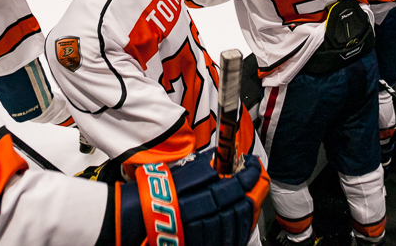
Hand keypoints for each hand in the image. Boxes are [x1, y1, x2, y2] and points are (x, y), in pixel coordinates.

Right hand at [117, 150, 268, 245]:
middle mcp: (208, 213)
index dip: (252, 172)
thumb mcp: (181, 171)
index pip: (239, 182)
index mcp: (201, 192)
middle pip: (243, 203)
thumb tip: (222, 158)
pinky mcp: (204, 243)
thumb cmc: (154, 192)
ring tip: (251, 197)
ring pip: (239, 222)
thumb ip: (205, 166)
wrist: (136, 218)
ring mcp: (207, 232)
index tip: (255, 164)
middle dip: (255, 190)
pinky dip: (239, 227)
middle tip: (259, 179)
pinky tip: (240, 218)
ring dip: (249, 208)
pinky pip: (230, 238)